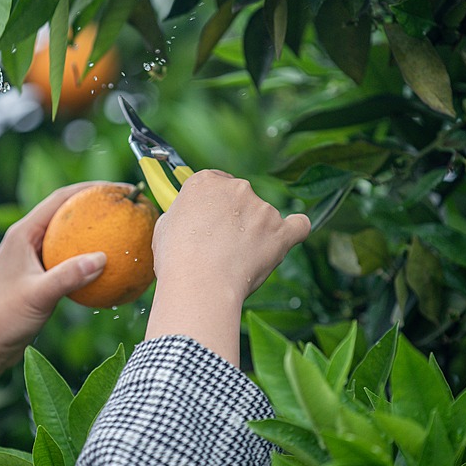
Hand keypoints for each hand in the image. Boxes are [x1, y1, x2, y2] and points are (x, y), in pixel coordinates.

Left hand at [0, 182, 111, 439]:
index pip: (61, 199)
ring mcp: (32, 258)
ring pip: (68, 237)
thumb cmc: (2, 320)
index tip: (121, 189)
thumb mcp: (38, 296)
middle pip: (67, 212)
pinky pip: (68, 260)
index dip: (92, 189)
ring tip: (123, 234)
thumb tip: (103, 257)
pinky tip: (110, 270)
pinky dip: (88, 260)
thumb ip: (68, 276)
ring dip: (93, 233)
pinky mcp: (37, 276)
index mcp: (22, 234)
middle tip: (127, 207)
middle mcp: (26, 240)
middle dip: (97, 206)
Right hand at [146, 170, 310, 364]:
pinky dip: (295, 230)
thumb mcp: (166, 226)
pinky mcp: (280, 231)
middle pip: (241, 197)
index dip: (214, 204)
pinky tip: (289, 235)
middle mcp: (236, 188)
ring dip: (255, 232)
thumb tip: (190, 218)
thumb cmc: (176, 259)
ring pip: (264, 216)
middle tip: (221, 246)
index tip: (211, 221)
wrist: (200, 283)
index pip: (216, 183)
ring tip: (238, 261)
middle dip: (235, 217)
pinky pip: (298, 225)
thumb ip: (184, 213)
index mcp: (205, 181)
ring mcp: (262, 208)